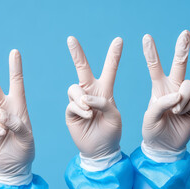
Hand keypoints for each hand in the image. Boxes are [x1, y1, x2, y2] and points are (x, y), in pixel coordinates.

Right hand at [0, 50, 33, 185]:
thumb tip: (3, 117)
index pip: (16, 83)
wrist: (13, 165)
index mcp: (18, 106)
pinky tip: (2, 134)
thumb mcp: (28, 137)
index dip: (15, 68)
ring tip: (6, 128)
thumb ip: (18, 125)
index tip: (14, 52)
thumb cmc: (24, 149)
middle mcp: (4, 108)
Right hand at [65, 36, 122, 164]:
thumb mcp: (115, 116)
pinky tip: (88, 116)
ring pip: (74, 89)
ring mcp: (78, 102)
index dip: (113, 55)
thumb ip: (104, 103)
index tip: (119, 39)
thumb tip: (85, 98)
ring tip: (91, 111)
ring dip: (82, 98)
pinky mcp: (70, 112)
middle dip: (77, 53)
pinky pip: (72, 104)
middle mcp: (90, 93)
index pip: (109, 69)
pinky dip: (81, 109)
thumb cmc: (111, 132)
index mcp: (105, 91)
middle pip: (82, 69)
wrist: (100, 150)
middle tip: (71, 38)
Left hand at [142, 30, 189, 152]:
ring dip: (181, 96)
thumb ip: (161, 104)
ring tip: (174, 110)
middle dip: (183, 48)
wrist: (165, 147)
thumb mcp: (150, 117)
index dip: (151, 52)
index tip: (146, 37)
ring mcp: (186, 96)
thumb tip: (178, 95)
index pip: (155, 66)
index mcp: (159, 87)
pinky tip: (180, 114)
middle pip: (180, 64)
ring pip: (189, 84)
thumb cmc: (153, 131)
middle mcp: (173, 88)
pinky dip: (186, 106)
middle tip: (185, 33)